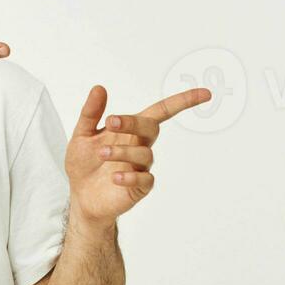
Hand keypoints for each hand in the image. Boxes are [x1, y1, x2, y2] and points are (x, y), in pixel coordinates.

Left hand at [65, 84, 211, 226]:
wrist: (80, 196)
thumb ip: (90, 113)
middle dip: (133, 122)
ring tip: (101, 154)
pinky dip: (130, 176)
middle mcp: (140, 146)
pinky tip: (115, 177)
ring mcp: (141, 167)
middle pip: (151, 128)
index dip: (183, 102)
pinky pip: (145, 180)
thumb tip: (99, 88)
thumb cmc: (84, 163)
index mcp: (130, 130)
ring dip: (121, 152)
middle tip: (111, 122)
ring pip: (144, 154)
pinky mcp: (139, 188)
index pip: (161, 111)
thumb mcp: (82, 135)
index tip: (205, 94)